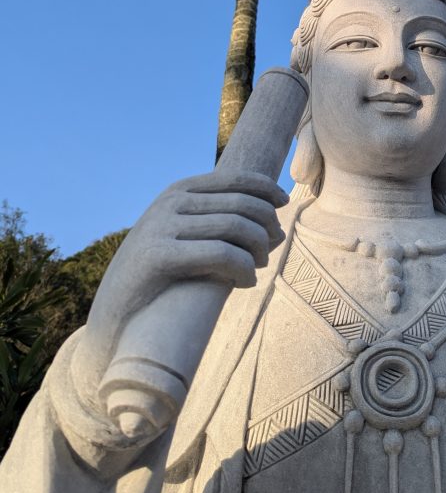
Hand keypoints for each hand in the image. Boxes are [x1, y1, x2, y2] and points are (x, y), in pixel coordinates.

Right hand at [71, 170, 288, 410]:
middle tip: (269, 252)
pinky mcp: (159, 256)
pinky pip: (221, 253)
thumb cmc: (162, 278)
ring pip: (236, 227)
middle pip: (242, 204)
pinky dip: (243, 268)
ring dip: (258, 250)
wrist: (114, 315)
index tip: (284, 204)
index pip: (236, 178)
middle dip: (267, 226)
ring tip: (256, 269)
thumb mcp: (190, 240)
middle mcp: (171, 202)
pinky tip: (246, 282)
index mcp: (179, 190)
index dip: (267, 189)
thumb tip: (278, 230)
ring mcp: (162, 226)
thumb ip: (224, 228)